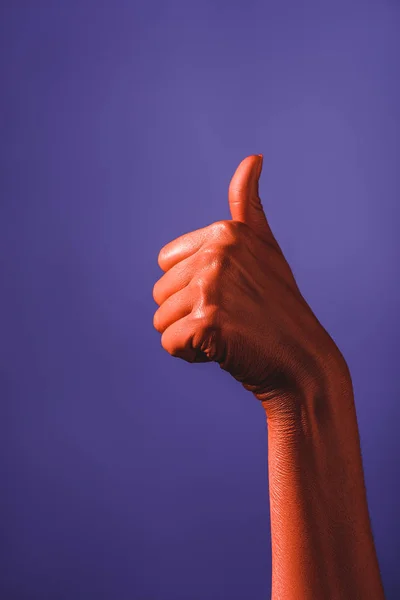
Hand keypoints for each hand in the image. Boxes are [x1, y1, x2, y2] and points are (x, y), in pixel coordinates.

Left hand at [152, 155, 344, 411]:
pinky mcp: (208, 323)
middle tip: (231, 318)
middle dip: (189, 314)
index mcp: (225, 233)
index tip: (230, 294)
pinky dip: (192, 355)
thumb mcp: (264, 248)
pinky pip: (171, 344)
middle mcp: (218, 254)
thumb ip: (248, 205)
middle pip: (160, 293)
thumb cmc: (278, 306)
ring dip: (189, 336)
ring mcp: (213, 287)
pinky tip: (225, 351)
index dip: (191, 288)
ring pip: (162, 321)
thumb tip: (253, 157)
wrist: (302, 360)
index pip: (166, 264)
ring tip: (229, 334)